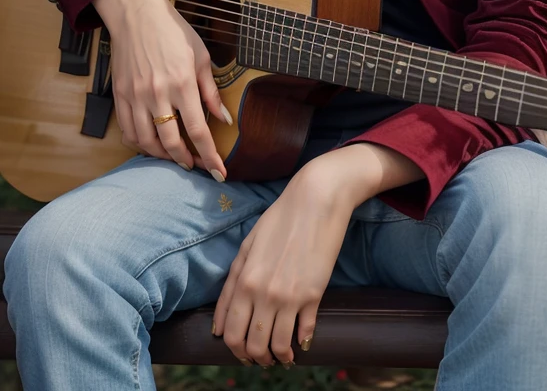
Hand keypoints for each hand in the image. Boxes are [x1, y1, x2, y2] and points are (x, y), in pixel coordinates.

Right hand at [94, 0, 229, 177]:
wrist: (137, 16)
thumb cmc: (175, 33)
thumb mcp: (202, 58)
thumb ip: (211, 92)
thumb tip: (225, 120)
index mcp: (183, 84)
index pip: (198, 130)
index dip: (209, 155)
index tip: (218, 172)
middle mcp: (158, 94)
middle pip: (170, 142)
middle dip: (185, 160)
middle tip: (195, 165)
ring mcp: (135, 96)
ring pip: (146, 142)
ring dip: (162, 156)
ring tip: (176, 157)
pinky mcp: (119, 96)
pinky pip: (128, 131)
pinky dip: (140, 144)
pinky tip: (152, 144)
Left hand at [214, 144, 423, 365]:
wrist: (318, 199)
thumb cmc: (281, 217)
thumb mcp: (248, 246)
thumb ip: (232, 283)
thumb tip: (219, 325)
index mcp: (244, 281)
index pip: (230, 333)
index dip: (235, 350)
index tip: (244, 353)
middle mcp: (263, 294)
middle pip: (252, 345)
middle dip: (256, 358)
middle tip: (263, 358)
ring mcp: (289, 296)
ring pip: (277, 346)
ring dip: (279, 357)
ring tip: (284, 355)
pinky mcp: (314, 294)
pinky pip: (305, 331)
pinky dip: (302, 342)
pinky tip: (302, 340)